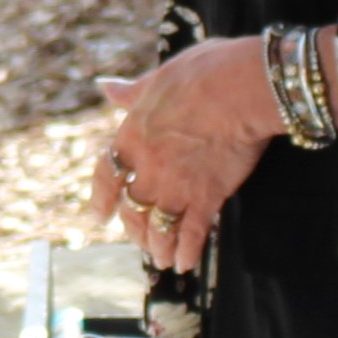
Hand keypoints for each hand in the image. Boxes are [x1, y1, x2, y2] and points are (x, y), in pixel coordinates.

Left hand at [89, 37, 282, 267]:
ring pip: (158, 229)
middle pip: (133, 209)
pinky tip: (186, 264)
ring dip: (158, 247)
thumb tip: (106, 86)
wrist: (238, 90)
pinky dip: (187, 252)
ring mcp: (176, 186)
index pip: (107, 175)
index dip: (102, 198)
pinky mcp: (207, 197)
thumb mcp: (158, 78)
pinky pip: (192, 234)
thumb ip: (133, 92)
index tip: (99, 215)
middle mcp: (148, 169)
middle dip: (135, 230)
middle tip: (141, 242)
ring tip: (163, 260)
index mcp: (131, 137)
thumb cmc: (202, 74)